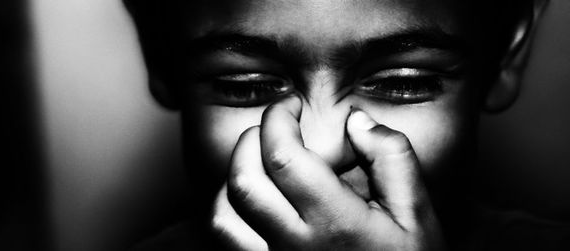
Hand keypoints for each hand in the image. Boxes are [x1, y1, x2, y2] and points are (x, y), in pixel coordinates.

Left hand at [209, 95, 444, 250]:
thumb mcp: (418, 217)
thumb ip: (392, 160)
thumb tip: (356, 120)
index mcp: (334, 222)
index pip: (282, 155)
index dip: (277, 118)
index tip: (290, 107)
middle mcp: (294, 245)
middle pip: (243, 180)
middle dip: (250, 140)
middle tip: (273, 128)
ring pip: (222, 215)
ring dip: (233, 177)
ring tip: (258, 162)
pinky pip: (225, 242)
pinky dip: (225, 211)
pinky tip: (253, 200)